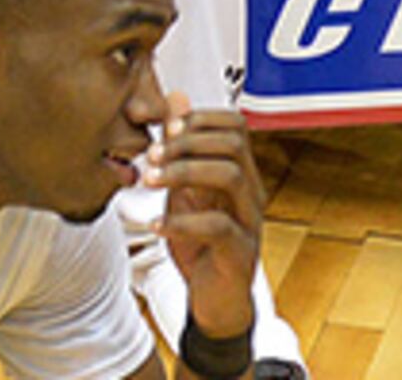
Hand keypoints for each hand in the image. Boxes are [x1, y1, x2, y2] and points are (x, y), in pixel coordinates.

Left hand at [148, 95, 269, 343]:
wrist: (214, 302)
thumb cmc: (202, 246)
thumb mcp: (184, 192)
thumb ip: (182, 151)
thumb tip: (175, 99)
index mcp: (240, 173)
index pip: (235, 124)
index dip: (199, 118)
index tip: (164, 128)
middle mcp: (251, 193)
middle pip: (233, 143)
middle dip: (187, 142)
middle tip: (152, 154)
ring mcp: (249, 222)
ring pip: (229, 176)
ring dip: (183, 172)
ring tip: (150, 181)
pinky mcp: (240, 253)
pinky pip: (218, 227)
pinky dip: (182, 222)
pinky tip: (157, 225)